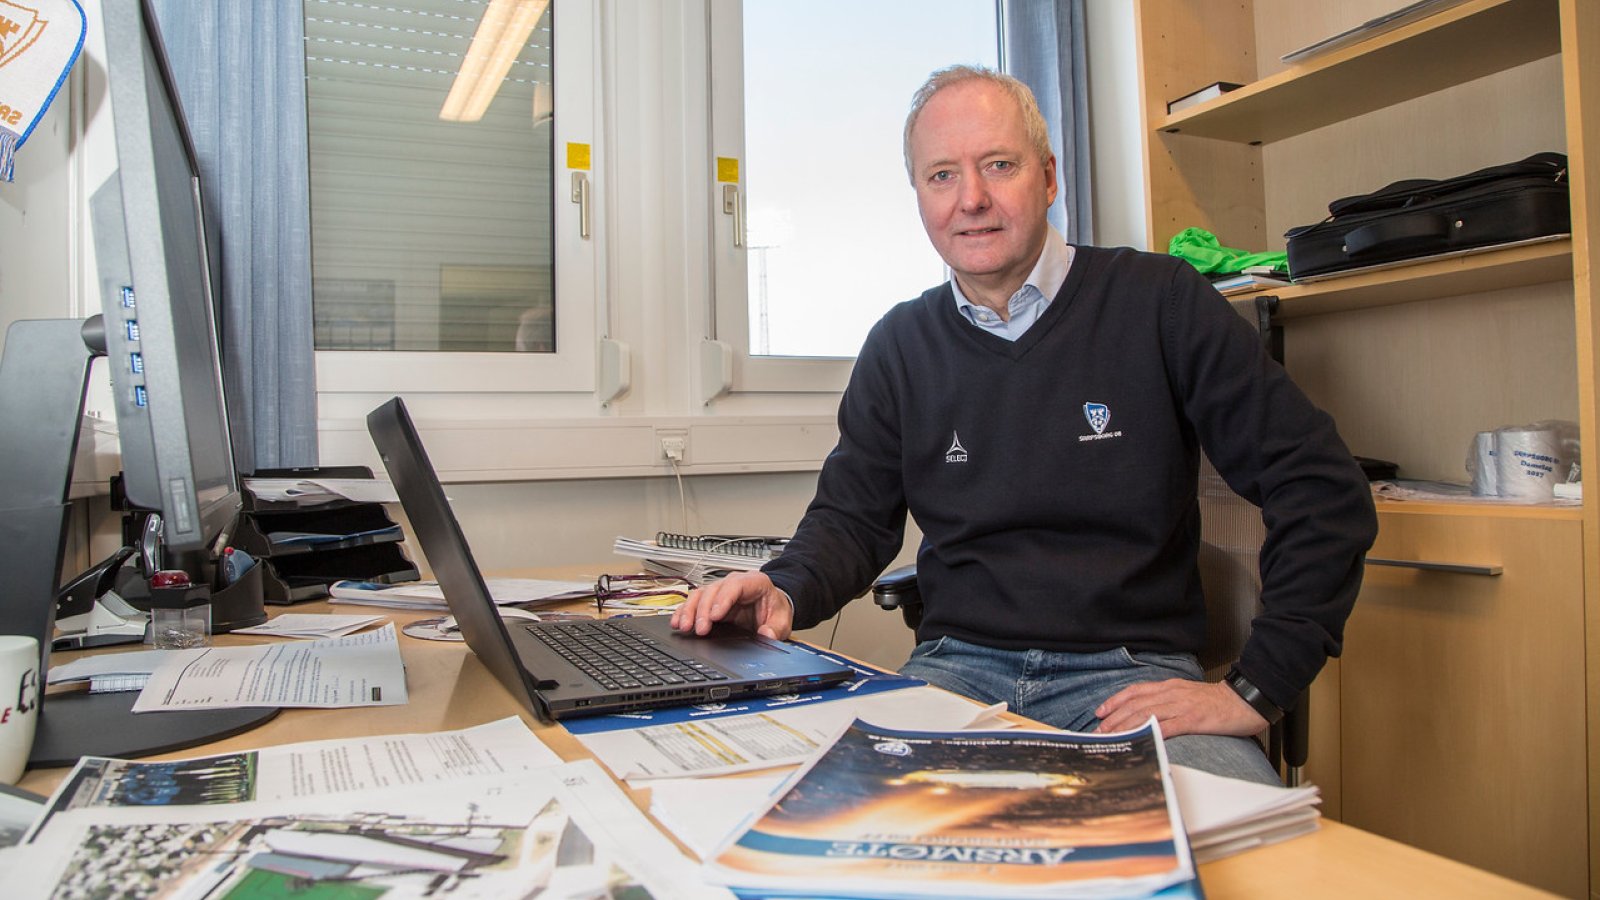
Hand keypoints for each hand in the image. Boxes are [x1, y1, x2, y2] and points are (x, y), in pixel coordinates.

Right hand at [669, 571, 793, 640]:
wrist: (772, 607)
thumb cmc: (775, 609)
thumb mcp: (782, 620)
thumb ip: (776, 628)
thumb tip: (766, 634)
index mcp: (754, 582)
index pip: (735, 586)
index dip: (723, 599)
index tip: (715, 616)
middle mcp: (735, 583)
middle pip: (713, 590)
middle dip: (703, 610)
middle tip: (700, 628)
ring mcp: (721, 591)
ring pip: (700, 594)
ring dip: (690, 610)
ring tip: (684, 626)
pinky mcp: (711, 602)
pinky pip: (694, 602)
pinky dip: (684, 611)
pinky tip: (677, 622)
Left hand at [1094, 678, 1267, 737]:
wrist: (1245, 700)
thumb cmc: (1217, 702)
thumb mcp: (1187, 695)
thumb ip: (1168, 701)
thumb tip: (1147, 714)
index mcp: (1170, 687)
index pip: (1135, 691)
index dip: (1115, 701)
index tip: (1099, 712)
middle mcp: (1172, 694)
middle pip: (1136, 704)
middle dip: (1114, 718)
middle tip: (1099, 732)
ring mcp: (1182, 706)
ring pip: (1147, 714)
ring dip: (1126, 726)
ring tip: (1112, 738)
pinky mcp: (1194, 720)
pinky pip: (1169, 726)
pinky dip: (1152, 732)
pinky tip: (1140, 740)